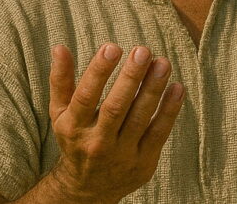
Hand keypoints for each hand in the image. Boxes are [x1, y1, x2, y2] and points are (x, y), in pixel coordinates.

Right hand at [49, 44, 183, 202]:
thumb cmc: (76, 139)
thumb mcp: (60, 113)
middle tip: (143, 51)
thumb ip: (60, 80)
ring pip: (140, 118)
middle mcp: (97, 142)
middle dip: (131, 77)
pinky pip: (159, 133)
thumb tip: (59, 47)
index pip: (85, 96)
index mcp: (73, 127)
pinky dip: (169, 110)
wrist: (87, 189)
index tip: (112, 47)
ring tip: (162, 63)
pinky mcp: (143, 162)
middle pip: (116, 107)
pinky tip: (177, 88)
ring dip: (153, 89)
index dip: (98, 71)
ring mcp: (122, 154)